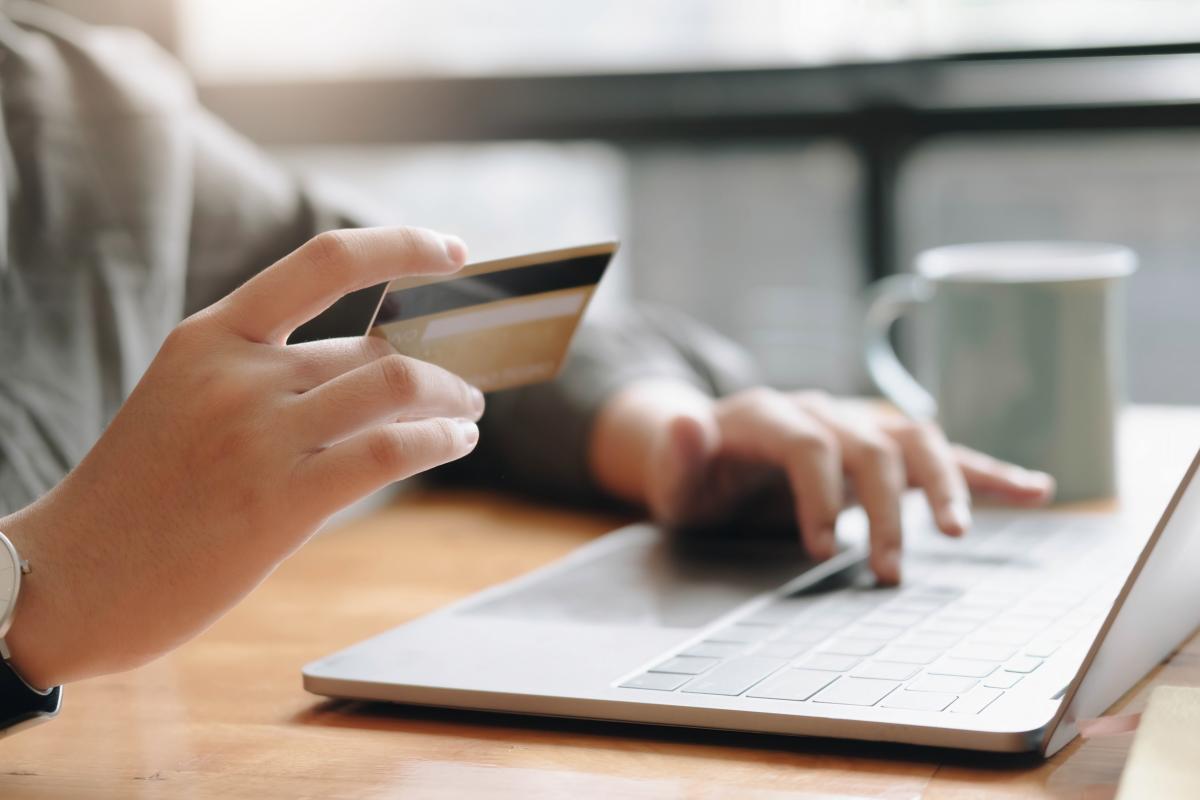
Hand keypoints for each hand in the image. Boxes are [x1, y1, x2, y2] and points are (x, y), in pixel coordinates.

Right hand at [0, 227, 484, 687]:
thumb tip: (375, 366)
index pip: (325, 261)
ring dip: (452, 398)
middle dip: (439, 365)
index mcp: (210, 337)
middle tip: (467, 385)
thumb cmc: (140, 493)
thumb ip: (267, 374)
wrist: (72, 579)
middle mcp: (238, 374)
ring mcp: (259, 435)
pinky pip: (392, 449)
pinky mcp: (282, 501)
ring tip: (467, 414)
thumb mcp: (185, 399)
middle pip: (375, 348)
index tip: (452, 251)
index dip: (400, 246)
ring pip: (398, 386)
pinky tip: (457, 443)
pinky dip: (442, 439)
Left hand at [590, 381, 1054, 584]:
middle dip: (885, 510)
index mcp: (768, 415)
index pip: (808, 443)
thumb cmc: (695, 475)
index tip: (821, 551)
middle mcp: (821, 411)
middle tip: (889, 573)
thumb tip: (685, 423)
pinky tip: (1033, 489)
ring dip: (946, 484)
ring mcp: (857, 424)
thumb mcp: (672, 476)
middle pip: (869, 445)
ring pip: (915, 439)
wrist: (712, 451)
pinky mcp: (882, 446)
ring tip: (962, 533)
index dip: (818, 494)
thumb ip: (676, 455)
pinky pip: (940, 451)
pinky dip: (985, 470)